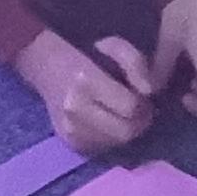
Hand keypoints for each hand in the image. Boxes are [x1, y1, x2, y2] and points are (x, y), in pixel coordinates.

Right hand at [16, 29, 155, 152]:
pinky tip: (111, 123)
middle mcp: (75, 110)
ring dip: (128, 131)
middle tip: (140, 110)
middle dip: (139, 122)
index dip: (144, 103)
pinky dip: (114, 138)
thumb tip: (150, 91)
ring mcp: (71, 131)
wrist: (46, 68)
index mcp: (86, 82)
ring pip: (117, 143)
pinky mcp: (71, 144)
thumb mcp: (114, 46)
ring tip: (124, 115)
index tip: (144, 96)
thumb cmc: (86, 54)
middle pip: (125, 131)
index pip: (130, 107)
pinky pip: (105, 149)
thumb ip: (136, 63)